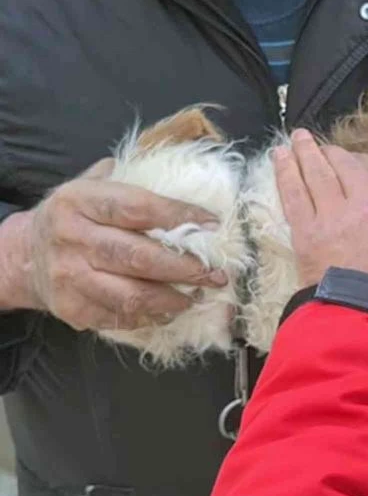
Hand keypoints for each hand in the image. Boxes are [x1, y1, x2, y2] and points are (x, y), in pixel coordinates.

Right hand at [5, 159, 227, 330]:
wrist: (23, 256)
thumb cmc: (75, 217)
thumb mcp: (91, 186)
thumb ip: (132, 179)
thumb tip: (190, 178)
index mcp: (79, 201)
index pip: (137, 207)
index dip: (178, 216)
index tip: (213, 224)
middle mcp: (71, 238)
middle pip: (138, 257)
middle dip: (185, 267)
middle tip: (216, 273)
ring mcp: (70, 278)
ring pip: (131, 295)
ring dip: (173, 299)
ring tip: (198, 295)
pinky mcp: (72, 310)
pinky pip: (121, 317)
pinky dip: (153, 316)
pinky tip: (172, 309)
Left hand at [275, 129, 367, 316]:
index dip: (364, 164)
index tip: (355, 161)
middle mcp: (364, 205)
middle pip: (345, 166)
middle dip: (332, 152)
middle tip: (320, 144)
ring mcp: (332, 216)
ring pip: (316, 173)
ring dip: (305, 152)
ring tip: (296, 138)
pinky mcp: (306, 234)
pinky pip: (293, 193)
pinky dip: (285, 171)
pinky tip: (278, 156)